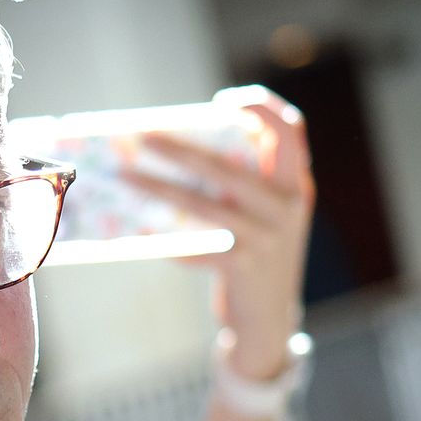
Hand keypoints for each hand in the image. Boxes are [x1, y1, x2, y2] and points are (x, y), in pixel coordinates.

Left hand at [125, 86, 314, 378]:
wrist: (269, 320)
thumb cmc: (256, 256)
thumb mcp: (263, 216)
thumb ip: (243, 183)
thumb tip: (180, 150)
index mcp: (294, 185)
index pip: (291, 130)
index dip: (261, 106)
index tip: (224, 100)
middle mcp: (288, 206)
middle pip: (229, 165)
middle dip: (182, 149)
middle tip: (145, 137)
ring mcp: (268, 237)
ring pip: (203, 204)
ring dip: (159, 188)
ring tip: (126, 175)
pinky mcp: (243, 266)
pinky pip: (194, 246)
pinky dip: (165, 241)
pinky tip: (139, 233)